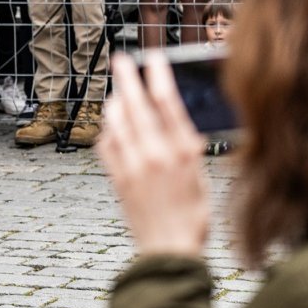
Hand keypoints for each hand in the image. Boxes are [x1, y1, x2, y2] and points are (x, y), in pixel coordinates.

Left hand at [96, 53, 208, 257]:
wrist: (168, 250)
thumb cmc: (192, 216)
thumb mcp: (201, 177)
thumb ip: (187, 149)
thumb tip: (178, 124)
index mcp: (183, 153)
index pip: (168, 103)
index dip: (158, 76)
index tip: (153, 58)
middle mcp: (156, 155)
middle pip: (137, 106)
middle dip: (128, 78)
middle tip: (121, 59)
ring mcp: (133, 166)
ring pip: (117, 122)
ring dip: (115, 103)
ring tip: (117, 92)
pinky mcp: (117, 178)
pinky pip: (106, 145)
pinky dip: (107, 130)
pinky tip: (111, 125)